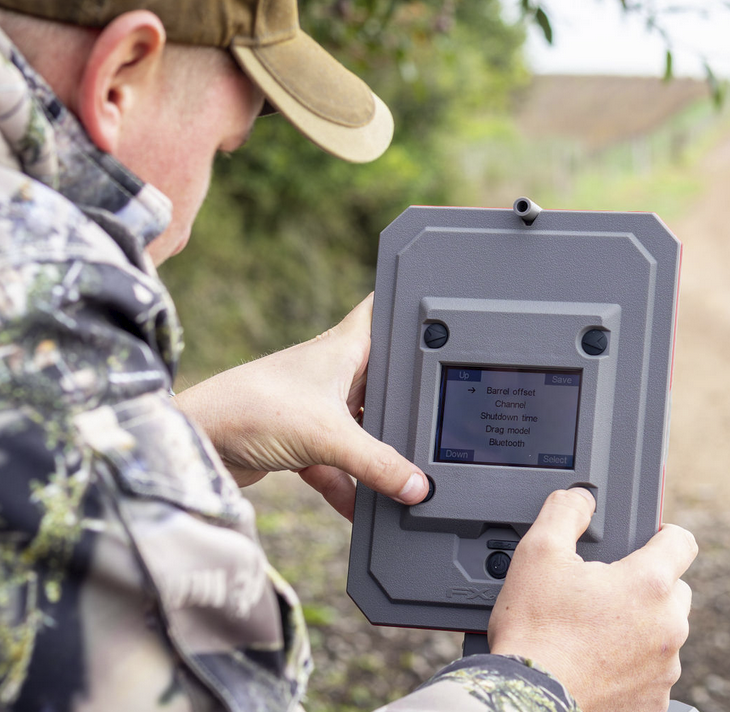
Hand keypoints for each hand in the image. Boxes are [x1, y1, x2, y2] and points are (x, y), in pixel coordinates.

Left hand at [172, 293, 428, 519]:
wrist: (196, 441)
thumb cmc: (252, 409)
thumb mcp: (329, 436)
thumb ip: (377, 464)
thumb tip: (416, 486)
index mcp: (344, 348)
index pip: (383, 314)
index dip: (409, 312)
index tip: (442, 322)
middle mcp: (332, 371)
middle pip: (382, 381)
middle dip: (404, 403)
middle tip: (436, 420)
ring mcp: (316, 405)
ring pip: (361, 425)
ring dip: (375, 451)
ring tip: (402, 476)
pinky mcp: (299, 437)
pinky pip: (337, 460)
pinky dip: (349, 483)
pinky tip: (362, 509)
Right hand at [488, 489, 696, 711]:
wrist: (527, 699)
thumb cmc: (535, 632)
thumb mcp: (538, 554)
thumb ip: (565, 513)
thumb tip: (580, 497)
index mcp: (648, 585)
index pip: (681, 542)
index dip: (663, 535)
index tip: (649, 541)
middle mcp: (668, 627)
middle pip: (674, 591)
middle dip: (647, 587)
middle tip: (606, 594)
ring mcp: (664, 670)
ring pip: (664, 636)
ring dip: (641, 630)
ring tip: (597, 634)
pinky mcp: (654, 703)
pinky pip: (653, 675)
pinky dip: (633, 669)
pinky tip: (601, 666)